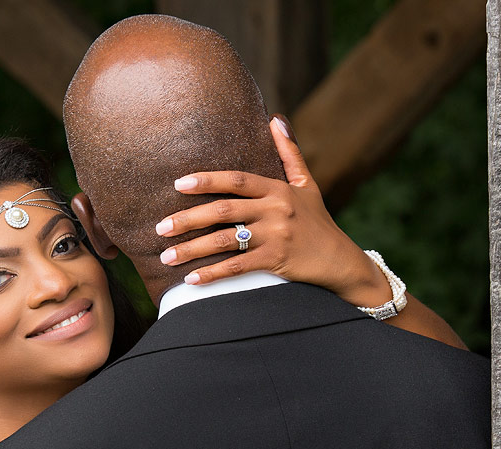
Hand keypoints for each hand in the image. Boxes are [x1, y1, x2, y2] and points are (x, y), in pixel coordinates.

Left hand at [154, 115, 390, 307]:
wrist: (340, 261)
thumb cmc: (318, 222)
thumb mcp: (306, 184)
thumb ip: (289, 153)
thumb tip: (275, 118)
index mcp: (278, 190)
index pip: (236, 181)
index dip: (206, 181)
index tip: (179, 184)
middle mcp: (275, 210)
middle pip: (223, 211)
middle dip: (188, 219)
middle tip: (160, 228)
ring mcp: (275, 236)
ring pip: (225, 241)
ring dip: (192, 249)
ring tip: (166, 257)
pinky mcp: (276, 261)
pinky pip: (237, 267)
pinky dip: (212, 274)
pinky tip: (191, 279)